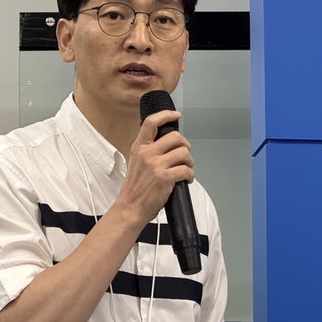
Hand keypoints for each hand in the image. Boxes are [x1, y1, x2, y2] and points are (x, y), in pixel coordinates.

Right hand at [119, 109, 192, 223]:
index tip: (176, 114)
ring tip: (186, 169)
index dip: (166, 115)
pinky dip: (190, 175)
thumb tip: (168, 145)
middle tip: (184, 155)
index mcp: (139, 147)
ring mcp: (156, 165)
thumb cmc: (135, 189)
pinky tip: (186, 180)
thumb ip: (148, 151)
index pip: (151, 123)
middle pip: (175, 137)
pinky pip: (186, 170)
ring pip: (184, 153)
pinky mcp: (165, 177)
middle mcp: (147, 153)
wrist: (130, 207)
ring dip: (189, 162)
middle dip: (185, 146)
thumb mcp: (136, 163)